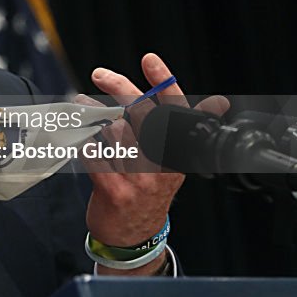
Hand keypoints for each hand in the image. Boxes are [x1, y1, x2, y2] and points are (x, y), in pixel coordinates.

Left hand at [81, 53, 228, 274]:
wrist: (134, 237)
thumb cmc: (149, 191)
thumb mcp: (171, 162)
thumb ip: (182, 129)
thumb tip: (218, 102)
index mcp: (178, 154)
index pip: (176, 111)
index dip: (164, 82)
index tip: (150, 60)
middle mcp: (162, 166)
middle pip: (142, 115)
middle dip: (120, 88)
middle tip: (101, 74)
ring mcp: (139, 180)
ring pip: (116, 132)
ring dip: (95, 113)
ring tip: (83, 103)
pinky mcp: (114, 191)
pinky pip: (94, 155)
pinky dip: (83, 140)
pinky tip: (78, 133)